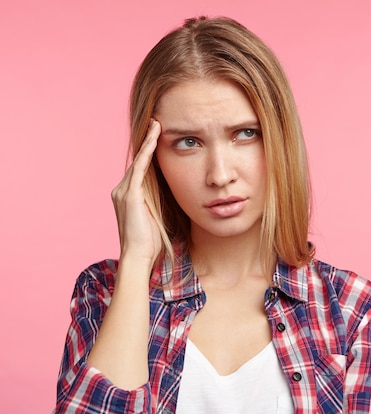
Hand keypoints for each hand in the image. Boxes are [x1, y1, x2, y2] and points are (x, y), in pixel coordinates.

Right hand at [111, 119, 162, 266]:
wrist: (138, 256)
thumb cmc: (149, 241)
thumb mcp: (155, 216)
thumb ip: (158, 202)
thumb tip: (171, 192)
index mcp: (127, 196)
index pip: (139, 169)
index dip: (147, 152)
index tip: (157, 135)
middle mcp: (120, 190)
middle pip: (137, 161)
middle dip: (147, 142)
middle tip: (157, 122)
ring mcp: (123, 191)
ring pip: (138, 161)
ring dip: (148, 142)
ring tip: (157, 125)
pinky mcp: (129, 195)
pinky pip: (140, 168)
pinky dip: (147, 152)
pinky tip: (154, 139)